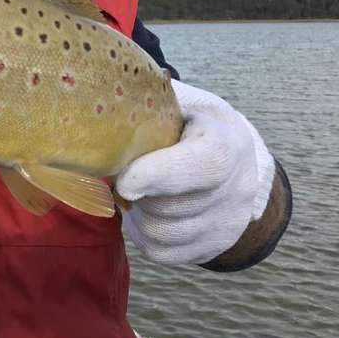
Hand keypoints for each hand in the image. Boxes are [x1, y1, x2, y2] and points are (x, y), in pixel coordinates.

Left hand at [116, 80, 274, 264]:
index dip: (160, 175)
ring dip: (138, 213)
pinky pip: (162, 252)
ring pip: (163, 233)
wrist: (237, 160)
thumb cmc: (193, 124)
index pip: (203, 166)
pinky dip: (144, 233)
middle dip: (138, 192)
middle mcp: (236, 188)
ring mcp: (227, 223)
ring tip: (138, 190)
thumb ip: (150, 96)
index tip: (124, 181)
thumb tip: (101, 85)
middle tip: (127, 173)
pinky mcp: (213, 247)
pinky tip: (147, 209)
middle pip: (173, 206)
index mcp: (226, 142)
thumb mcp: (182, 101)